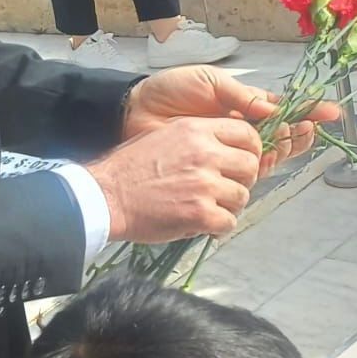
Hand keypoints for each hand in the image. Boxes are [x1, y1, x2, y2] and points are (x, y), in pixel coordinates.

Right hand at [84, 117, 262, 241]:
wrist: (106, 196)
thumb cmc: (129, 169)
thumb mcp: (164, 137)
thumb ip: (197, 140)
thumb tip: (225, 150)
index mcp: (196, 130)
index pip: (246, 133)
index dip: (249, 150)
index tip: (240, 162)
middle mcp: (205, 153)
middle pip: (250, 166)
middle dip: (241, 180)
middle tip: (224, 189)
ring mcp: (204, 184)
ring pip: (242, 196)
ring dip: (228, 206)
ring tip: (207, 208)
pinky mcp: (201, 213)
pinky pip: (229, 222)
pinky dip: (218, 227)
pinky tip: (201, 223)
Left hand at [123, 65, 341, 176]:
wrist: (135, 111)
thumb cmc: (169, 91)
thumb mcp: (208, 82)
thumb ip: (241, 96)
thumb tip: (274, 108)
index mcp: (241, 105)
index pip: (280, 110)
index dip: (307, 111)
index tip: (332, 112)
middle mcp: (240, 129)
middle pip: (282, 136)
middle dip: (300, 132)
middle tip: (309, 128)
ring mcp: (229, 149)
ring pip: (269, 154)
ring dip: (286, 147)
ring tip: (296, 138)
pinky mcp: (215, 168)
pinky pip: (245, 170)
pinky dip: (262, 165)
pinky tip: (271, 157)